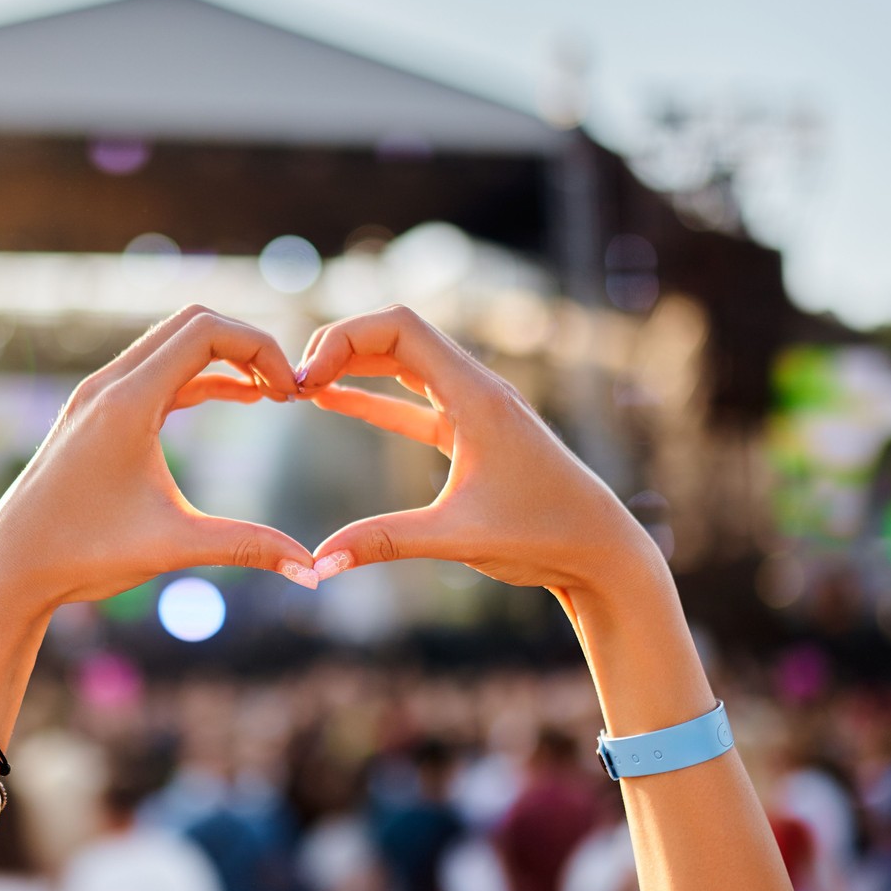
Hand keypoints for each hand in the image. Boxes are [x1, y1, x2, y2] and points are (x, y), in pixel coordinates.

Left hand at [0, 306, 317, 615]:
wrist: (12, 568)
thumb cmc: (83, 556)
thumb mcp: (174, 547)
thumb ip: (247, 548)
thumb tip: (315, 571)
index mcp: (127, 402)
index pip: (206, 331)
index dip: (261, 349)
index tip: (292, 394)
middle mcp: (108, 385)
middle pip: (193, 323)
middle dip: (248, 346)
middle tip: (288, 389)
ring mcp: (97, 396)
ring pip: (173, 344)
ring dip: (224, 359)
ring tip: (272, 394)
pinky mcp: (95, 413)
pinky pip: (158, 372)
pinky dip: (200, 377)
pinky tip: (239, 398)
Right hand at [297, 305, 660, 596]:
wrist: (601, 551)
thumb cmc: (543, 536)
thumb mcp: (457, 538)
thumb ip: (385, 542)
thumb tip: (319, 563)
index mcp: (476, 395)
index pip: (400, 328)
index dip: (344, 338)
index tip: (303, 379)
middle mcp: (477, 389)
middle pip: (397, 336)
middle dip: (339, 348)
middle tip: (290, 384)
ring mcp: (475, 409)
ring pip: (404, 365)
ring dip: (355, 367)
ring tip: (300, 387)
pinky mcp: (473, 434)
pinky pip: (413, 401)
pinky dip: (373, 398)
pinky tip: (332, 401)